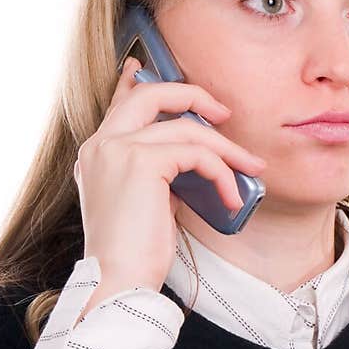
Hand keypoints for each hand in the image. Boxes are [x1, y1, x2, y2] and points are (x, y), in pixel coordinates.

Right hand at [72, 56, 265, 319]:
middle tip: (223, 113)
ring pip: (185, 126)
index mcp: (97, 153)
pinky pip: (196, 153)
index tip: (145, 67)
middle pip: (150, 94)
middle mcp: (101, 144)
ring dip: (226, 148)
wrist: (119, 281)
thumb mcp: (145, 204)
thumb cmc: (135, 254)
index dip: (137, 82)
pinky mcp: (141, 162)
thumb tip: (189, 164)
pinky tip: (232, 197)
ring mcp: (118, 150)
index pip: (119, 104)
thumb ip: (157, 176)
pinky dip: (222, 172)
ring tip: (251, 168)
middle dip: (193, 95)